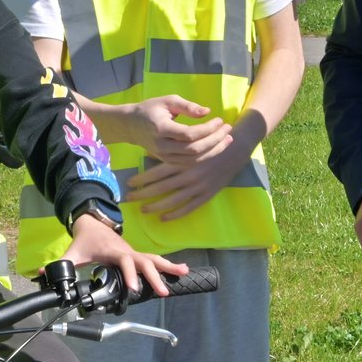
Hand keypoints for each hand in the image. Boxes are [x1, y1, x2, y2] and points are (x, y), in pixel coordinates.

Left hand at [58, 213, 186, 297]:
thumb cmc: (85, 239)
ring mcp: (134, 252)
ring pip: (153, 259)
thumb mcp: (72, 252)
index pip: (124, 262)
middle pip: (144, 262)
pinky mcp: (137, 255)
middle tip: (163, 291)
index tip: (133, 288)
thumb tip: (41, 274)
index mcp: (112, 251)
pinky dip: (169, 265)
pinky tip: (184, 271)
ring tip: (184, 274)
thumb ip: (60, 264)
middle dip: (154, 276)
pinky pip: (155, 260)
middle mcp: (126, 251)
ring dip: (168, 267)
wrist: (93, 222)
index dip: (129, 274)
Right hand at [118, 96, 231, 165]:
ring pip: (194, 159)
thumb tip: (207, 112)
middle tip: (228, 129)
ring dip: (214, 150)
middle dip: (215, 141)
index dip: (208, 129)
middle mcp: (162, 146)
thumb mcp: (168, 101)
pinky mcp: (168, 161)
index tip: (220, 120)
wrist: (131, 126)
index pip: (190, 134)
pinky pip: (190, 163)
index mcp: (161, 129)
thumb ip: (188, 106)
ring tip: (227, 139)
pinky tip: (215, 147)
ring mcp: (165, 156)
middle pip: (194, 149)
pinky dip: (205, 156)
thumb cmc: (151, 109)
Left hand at [125, 131, 248, 219]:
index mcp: (182, 160)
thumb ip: (170, 152)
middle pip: (160, 188)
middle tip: (128, 198)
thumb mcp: (187, 144)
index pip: (156, 172)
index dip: (141, 179)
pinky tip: (163, 218)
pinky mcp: (206, 195)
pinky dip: (175, 214)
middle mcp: (188, 174)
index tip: (129, 183)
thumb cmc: (206, 143)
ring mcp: (198, 186)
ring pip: (172, 200)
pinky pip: (188, 208)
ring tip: (143, 209)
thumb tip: (146, 153)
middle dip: (142, 194)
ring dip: (155, 206)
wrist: (232, 150)